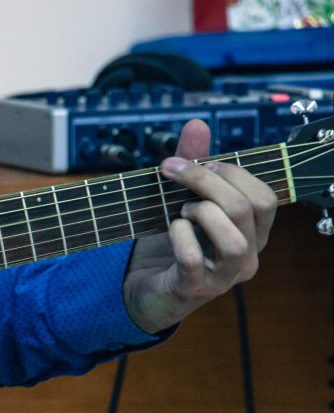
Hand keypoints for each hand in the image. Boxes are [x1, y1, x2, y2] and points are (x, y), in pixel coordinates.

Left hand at [123, 120, 277, 333]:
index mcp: (252, 233)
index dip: (232, 172)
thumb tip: (197, 123)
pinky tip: (170, 229)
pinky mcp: (195, 289)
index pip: (264, 196)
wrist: (148, 289)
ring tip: (180, 210)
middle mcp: (247, 256)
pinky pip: (193, 258)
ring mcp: (224, 277)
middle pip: (247, 208)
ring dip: (201, 212)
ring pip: (233, 238)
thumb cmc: (174, 244)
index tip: (197, 162)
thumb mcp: (184, 200)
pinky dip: (179, 236)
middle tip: (173, 173)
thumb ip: (194, 165)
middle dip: (208, 181)